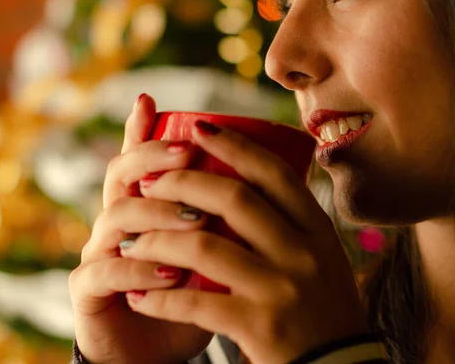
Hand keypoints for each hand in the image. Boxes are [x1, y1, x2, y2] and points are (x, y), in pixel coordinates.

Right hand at [68, 94, 212, 363]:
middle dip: (152, 157)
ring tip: (197, 221)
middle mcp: (117, 221)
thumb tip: (272, 176)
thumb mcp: (216, 251)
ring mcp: (98, 252)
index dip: (140, 129)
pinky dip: (140, 268)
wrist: (161, 349)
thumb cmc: (195, 294)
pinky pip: (105, 271)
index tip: (152, 100)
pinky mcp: (88, 290)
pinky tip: (171, 272)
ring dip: (157, 213)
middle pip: (121, 173)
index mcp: (146, 205)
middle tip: (187, 153)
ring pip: (116, 215)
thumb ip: (230, 218)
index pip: (139, 158)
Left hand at [120, 121, 370, 363]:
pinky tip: (137, 296)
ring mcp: (280, 290)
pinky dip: (159, 298)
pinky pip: (195, 303)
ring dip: (158, 240)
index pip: (274, 173)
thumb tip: (249, 176)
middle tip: (149, 181)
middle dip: (182, 182)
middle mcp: (302, 253)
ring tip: (132, 241)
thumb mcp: (321, 255)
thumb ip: (292, 221)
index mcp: (317, 229)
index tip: (200, 128)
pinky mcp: (258, 327)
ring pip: (204, 247)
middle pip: (234, 198)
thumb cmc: (322, 305)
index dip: (235, 144)